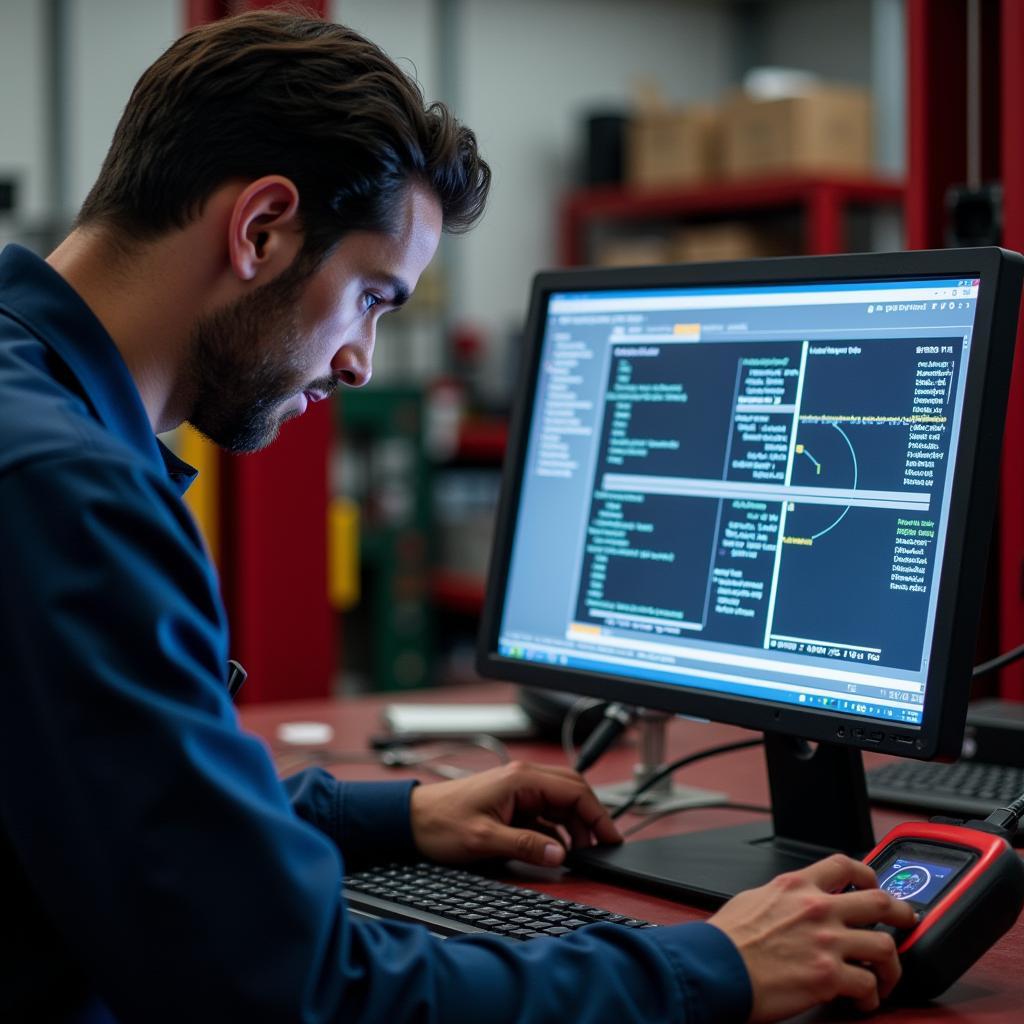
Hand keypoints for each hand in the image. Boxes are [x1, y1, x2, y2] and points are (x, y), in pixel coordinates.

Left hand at [409, 760, 621, 866]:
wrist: (411, 820)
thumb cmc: (440, 823)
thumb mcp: (485, 840)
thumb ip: (526, 846)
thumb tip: (561, 853)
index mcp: (521, 779)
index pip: (574, 791)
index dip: (597, 815)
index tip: (610, 838)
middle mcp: (522, 778)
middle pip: (572, 791)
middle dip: (591, 817)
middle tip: (603, 845)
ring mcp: (517, 789)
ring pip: (560, 801)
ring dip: (574, 824)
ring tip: (581, 851)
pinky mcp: (511, 802)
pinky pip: (545, 811)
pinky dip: (557, 828)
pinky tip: (559, 847)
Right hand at [707, 854, 917, 1022]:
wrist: (716, 967)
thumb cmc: (726, 940)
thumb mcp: (753, 899)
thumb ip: (782, 898)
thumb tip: (791, 905)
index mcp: (796, 885)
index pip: (844, 865)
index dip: (867, 873)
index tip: (874, 883)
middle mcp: (817, 908)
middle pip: (880, 902)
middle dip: (902, 914)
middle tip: (906, 923)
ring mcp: (827, 942)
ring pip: (885, 947)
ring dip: (891, 966)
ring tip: (885, 978)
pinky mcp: (829, 977)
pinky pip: (869, 986)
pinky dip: (870, 997)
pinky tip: (861, 1001)